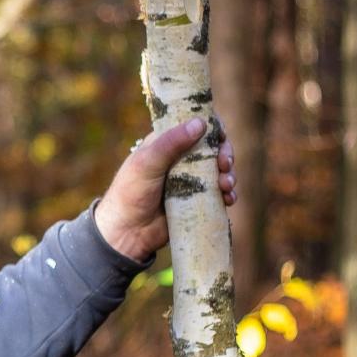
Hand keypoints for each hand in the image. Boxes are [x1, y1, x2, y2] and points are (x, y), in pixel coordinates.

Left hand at [93, 118, 236, 262]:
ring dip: (229, 175)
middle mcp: (180, 160)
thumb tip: (200, 123)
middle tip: (225, 164)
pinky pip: (219, 194)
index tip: (220, 136)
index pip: (194, 126)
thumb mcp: (147, 164)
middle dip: (225, 153)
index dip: (212, 127)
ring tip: (226, 185)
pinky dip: (228, 194)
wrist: (127, 233)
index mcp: (166, 144)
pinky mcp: (196, 201)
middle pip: (213, 148)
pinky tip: (228, 199)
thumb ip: (171, 143)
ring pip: (219, 171)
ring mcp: (190, 181)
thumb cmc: (130, 193)